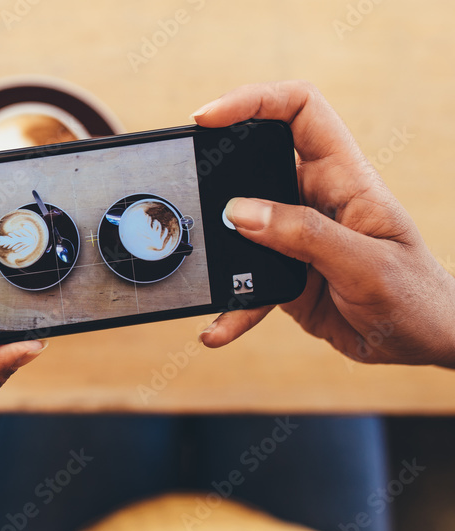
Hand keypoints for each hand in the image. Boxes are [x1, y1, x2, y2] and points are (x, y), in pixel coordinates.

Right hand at [192, 80, 454, 367]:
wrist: (425, 346)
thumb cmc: (417, 298)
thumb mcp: (366, 265)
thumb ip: (304, 236)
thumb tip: (240, 212)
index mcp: (346, 177)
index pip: (300, 110)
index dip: (254, 100)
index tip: (208, 117)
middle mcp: (315, 198)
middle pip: (254, 160)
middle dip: (217, 170)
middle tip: (188, 184)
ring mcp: (295, 236)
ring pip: (240, 224)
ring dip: (218, 248)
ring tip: (201, 268)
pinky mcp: (283, 273)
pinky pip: (244, 283)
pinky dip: (230, 305)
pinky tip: (216, 329)